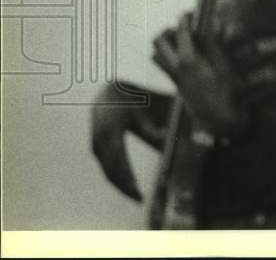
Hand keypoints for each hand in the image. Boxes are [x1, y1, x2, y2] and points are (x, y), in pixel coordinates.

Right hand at [91, 83, 143, 200]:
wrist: (108, 92)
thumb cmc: (131, 99)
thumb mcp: (144, 110)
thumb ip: (152, 126)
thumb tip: (165, 140)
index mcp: (111, 129)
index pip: (118, 159)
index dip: (127, 176)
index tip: (138, 190)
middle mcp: (100, 139)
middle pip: (111, 170)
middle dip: (125, 187)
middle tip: (140, 199)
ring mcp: (96, 144)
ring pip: (108, 171)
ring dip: (121, 185)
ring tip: (136, 195)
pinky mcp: (97, 148)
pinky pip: (107, 167)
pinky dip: (117, 178)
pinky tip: (128, 186)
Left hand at [152, 12, 248, 137]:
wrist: (216, 119)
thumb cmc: (224, 91)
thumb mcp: (223, 63)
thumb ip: (215, 42)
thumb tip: (215, 22)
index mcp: (189, 60)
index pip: (181, 32)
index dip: (185, 19)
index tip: (190, 13)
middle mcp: (176, 67)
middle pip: (159, 41)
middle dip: (168, 30)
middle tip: (183, 27)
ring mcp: (173, 76)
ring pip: (157, 54)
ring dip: (165, 44)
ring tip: (181, 40)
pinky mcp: (176, 84)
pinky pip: (163, 65)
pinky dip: (168, 56)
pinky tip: (184, 55)